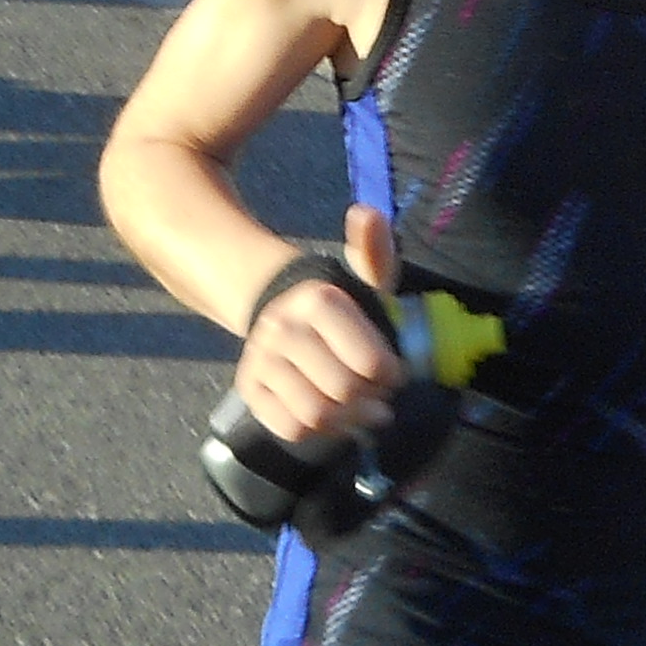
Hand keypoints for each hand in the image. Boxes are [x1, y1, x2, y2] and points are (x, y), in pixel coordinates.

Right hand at [237, 204, 406, 448]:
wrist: (279, 309)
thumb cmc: (338, 303)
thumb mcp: (363, 275)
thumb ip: (375, 249)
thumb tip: (366, 213)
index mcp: (319, 300)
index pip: (369, 362)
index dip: (392, 375)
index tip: (395, 373)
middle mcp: (283, 329)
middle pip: (343, 391)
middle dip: (371, 401)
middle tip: (380, 399)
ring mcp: (262, 360)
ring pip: (315, 414)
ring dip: (347, 421)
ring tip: (361, 413)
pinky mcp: (250, 388)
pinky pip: (289, 428)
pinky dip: (317, 432)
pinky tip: (333, 419)